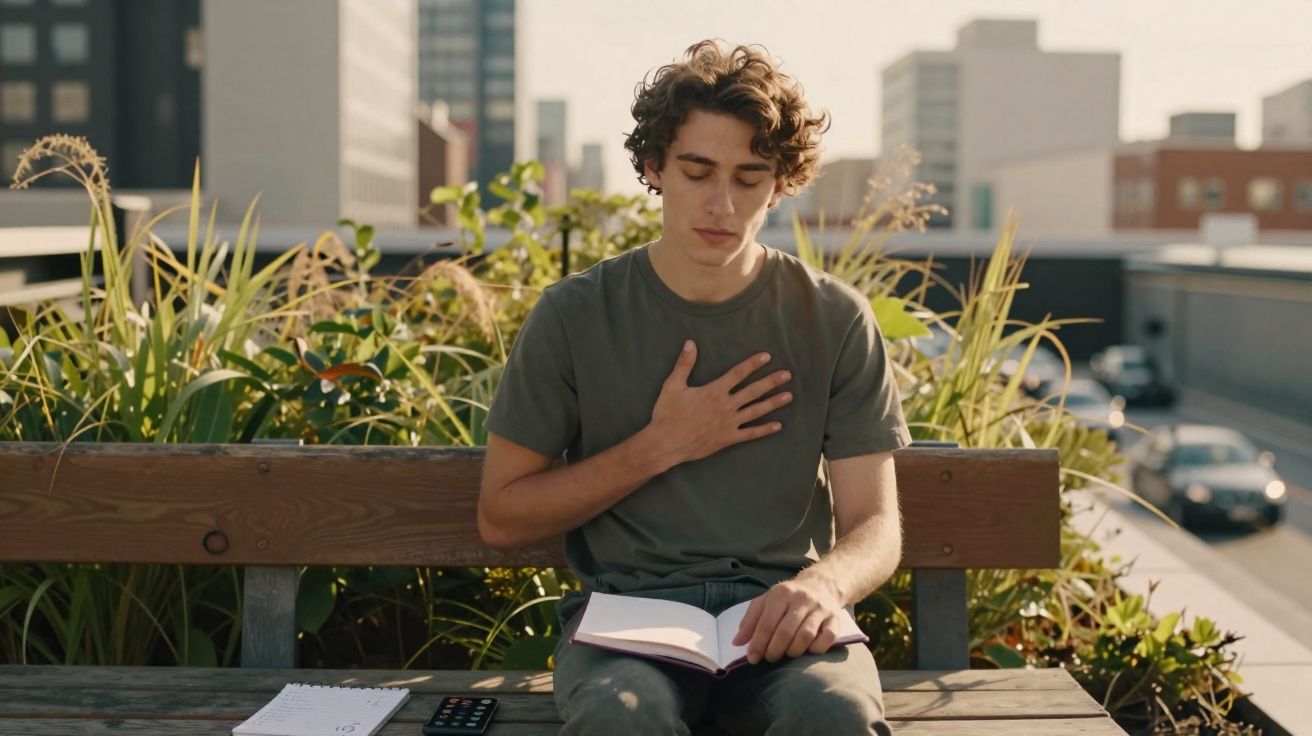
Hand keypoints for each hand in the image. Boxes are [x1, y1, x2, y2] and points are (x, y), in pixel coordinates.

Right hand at [646, 340, 792, 466]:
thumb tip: (690, 343)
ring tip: (789, 396)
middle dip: (771, 382)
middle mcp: (725, 406)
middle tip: (787, 375)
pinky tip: (777, 425)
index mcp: (714, 391)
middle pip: (753, 391)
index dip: (753, 364)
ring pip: (756, 411)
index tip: (767, 356)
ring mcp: (729, 423)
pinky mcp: (728, 439)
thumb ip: (684, 364)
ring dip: (773, 403)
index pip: (738, 373)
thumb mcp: (673, 386)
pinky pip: (750, 434)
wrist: (666, 444)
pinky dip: (764, 430)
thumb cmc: (667, 414)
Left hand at [732, 575, 845, 663]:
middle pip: (785, 631)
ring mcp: (820, 608)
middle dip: (774, 650)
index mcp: (781, 594)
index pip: (766, 623)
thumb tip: (737, 642)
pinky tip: (808, 650)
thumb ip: (750, 620)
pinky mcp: (835, 618)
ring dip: (793, 651)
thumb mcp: (766, 601)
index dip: (758, 644)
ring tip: (787, 654)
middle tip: (770, 658)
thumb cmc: (789, 597)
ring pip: (805, 636)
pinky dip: (816, 649)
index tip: (752, 658)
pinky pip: (827, 638)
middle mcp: (801, 599)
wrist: (822, 584)